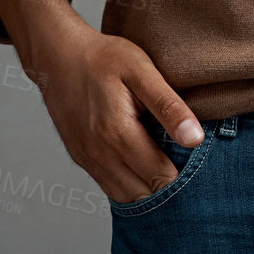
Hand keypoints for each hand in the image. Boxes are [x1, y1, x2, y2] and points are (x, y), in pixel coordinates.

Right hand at [0, 0, 203, 203]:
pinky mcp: (80, 158)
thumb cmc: (102, 58)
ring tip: (165, 161)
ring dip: (148, 188)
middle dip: (169, 185)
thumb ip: (168, 106)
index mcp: (118, 133)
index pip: (161, 177)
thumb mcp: (141, 70)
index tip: (197, 157)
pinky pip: (110, 187)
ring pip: (126, 197)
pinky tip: (142, 163)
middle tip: (185, 159)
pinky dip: (130, 184)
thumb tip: (195, 139)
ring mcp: (87, 160)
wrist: (57, 55)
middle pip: (145, 194)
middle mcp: (99, 155)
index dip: (186, 172)